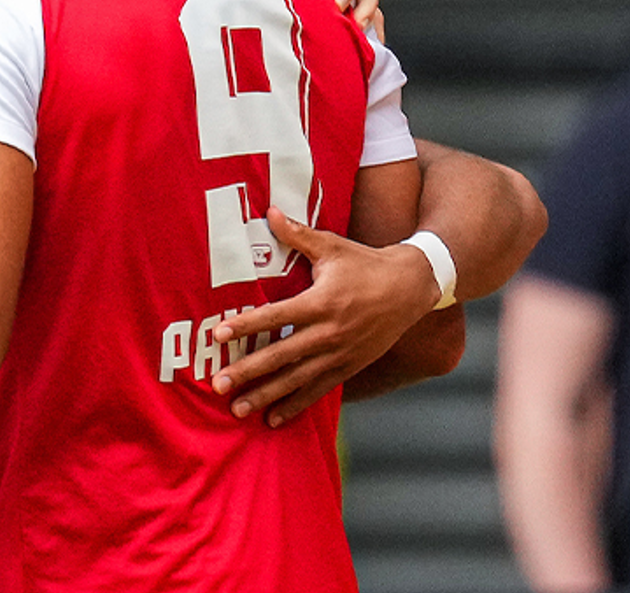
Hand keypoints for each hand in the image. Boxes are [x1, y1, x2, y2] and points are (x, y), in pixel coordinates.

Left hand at [208, 208, 438, 426]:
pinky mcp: (350, 366)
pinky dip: (296, 405)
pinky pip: (319, 390)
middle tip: (218, 385)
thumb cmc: (365, 263)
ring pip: (297, 379)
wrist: (412, 287)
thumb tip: (268, 211)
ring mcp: (340, 353)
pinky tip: (273, 419)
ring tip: (237, 410)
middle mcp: (329, 332)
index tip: (217, 336)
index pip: (275, 316)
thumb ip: (298, 234)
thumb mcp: (332, 246)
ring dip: (266, 396)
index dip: (245, 326)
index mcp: (321, 302)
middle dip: (248, 371)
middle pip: (282, 356)